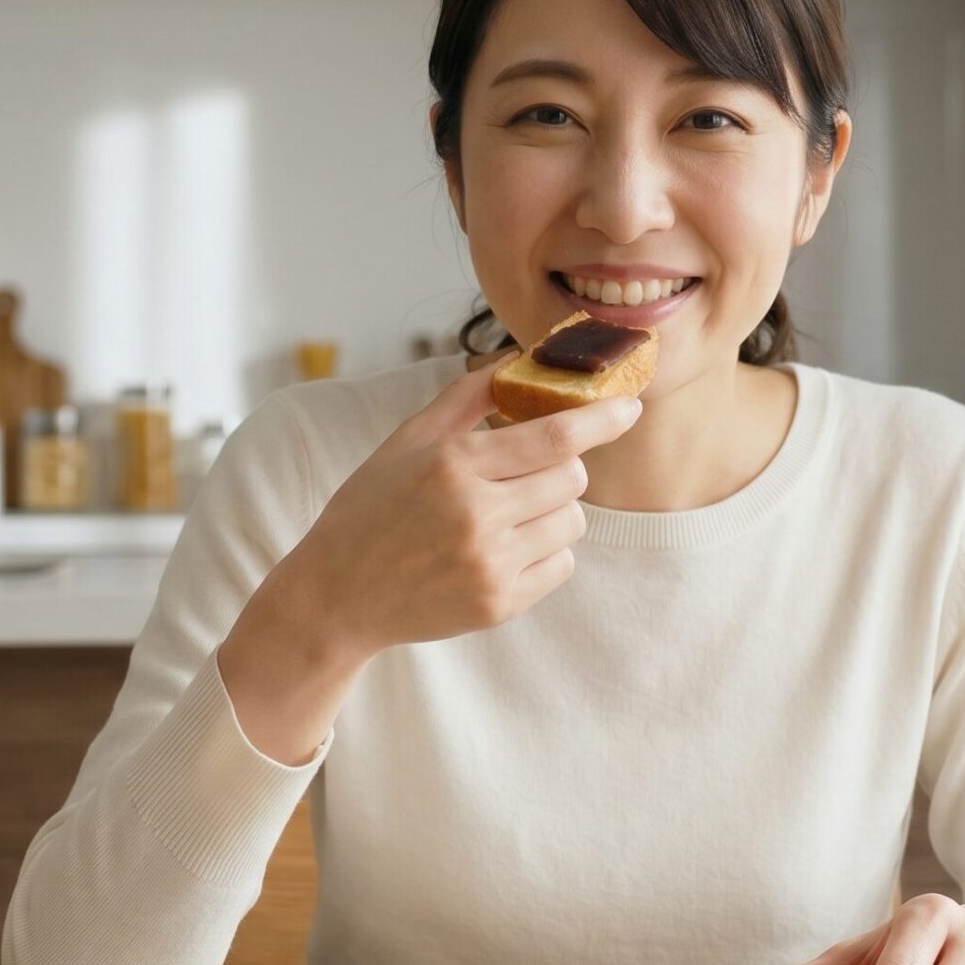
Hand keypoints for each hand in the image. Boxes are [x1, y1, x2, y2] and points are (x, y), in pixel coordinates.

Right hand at [268, 353, 641, 660]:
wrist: (336, 595)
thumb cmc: (370, 509)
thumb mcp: (407, 441)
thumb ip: (467, 397)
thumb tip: (518, 359)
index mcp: (454, 464)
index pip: (554, 436)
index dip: (601, 419)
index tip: (629, 407)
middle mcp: (476, 514)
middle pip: (571, 478)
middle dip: (562, 468)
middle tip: (527, 473)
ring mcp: (490, 565)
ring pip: (570, 522)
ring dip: (554, 511)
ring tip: (510, 514)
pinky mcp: (498, 605)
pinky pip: (561, 566)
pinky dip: (546, 552)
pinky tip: (505, 549)